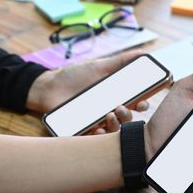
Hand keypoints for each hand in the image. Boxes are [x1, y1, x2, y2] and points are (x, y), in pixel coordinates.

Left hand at [27, 50, 149, 133]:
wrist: (49, 86)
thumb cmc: (73, 75)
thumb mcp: (98, 66)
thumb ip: (120, 61)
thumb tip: (142, 53)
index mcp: (114, 96)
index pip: (135, 104)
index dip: (142, 105)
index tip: (142, 102)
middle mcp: (108, 110)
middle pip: (127, 119)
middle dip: (129, 116)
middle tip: (121, 107)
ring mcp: (96, 121)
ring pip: (113, 130)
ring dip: (116, 125)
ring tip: (109, 115)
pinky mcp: (84, 129)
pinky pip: (95, 138)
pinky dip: (99, 135)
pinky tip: (98, 128)